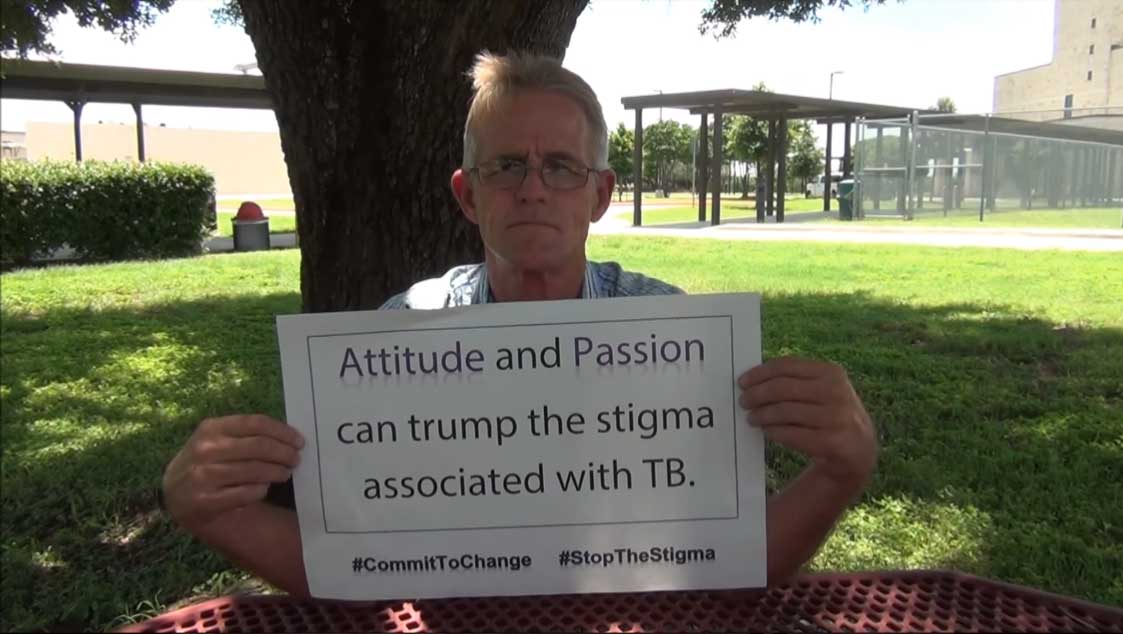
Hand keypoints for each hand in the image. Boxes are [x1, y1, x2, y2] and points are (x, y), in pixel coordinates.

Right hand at [162, 414, 303, 530]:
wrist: (177, 494)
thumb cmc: (207, 461)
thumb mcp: (217, 439)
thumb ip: (245, 434)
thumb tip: (288, 436)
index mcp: (211, 428)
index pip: (255, 423)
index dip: (282, 431)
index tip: (298, 441)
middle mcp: (205, 450)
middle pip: (259, 446)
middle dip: (284, 453)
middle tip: (296, 459)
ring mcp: (203, 476)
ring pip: (255, 471)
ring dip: (277, 472)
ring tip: (285, 473)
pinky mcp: (205, 501)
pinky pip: (246, 493)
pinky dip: (261, 490)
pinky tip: (264, 488)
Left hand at [739, 357, 876, 488]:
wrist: (859, 448)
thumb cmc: (830, 413)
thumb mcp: (822, 390)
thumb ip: (795, 381)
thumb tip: (754, 379)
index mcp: (831, 373)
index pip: (787, 366)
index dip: (760, 373)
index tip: (742, 382)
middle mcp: (836, 392)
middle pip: (783, 388)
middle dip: (758, 395)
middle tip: (744, 401)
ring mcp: (836, 417)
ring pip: (785, 411)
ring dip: (763, 415)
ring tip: (752, 418)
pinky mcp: (832, 441)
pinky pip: (792, 434)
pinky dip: (775, 432)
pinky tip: (768, 431)